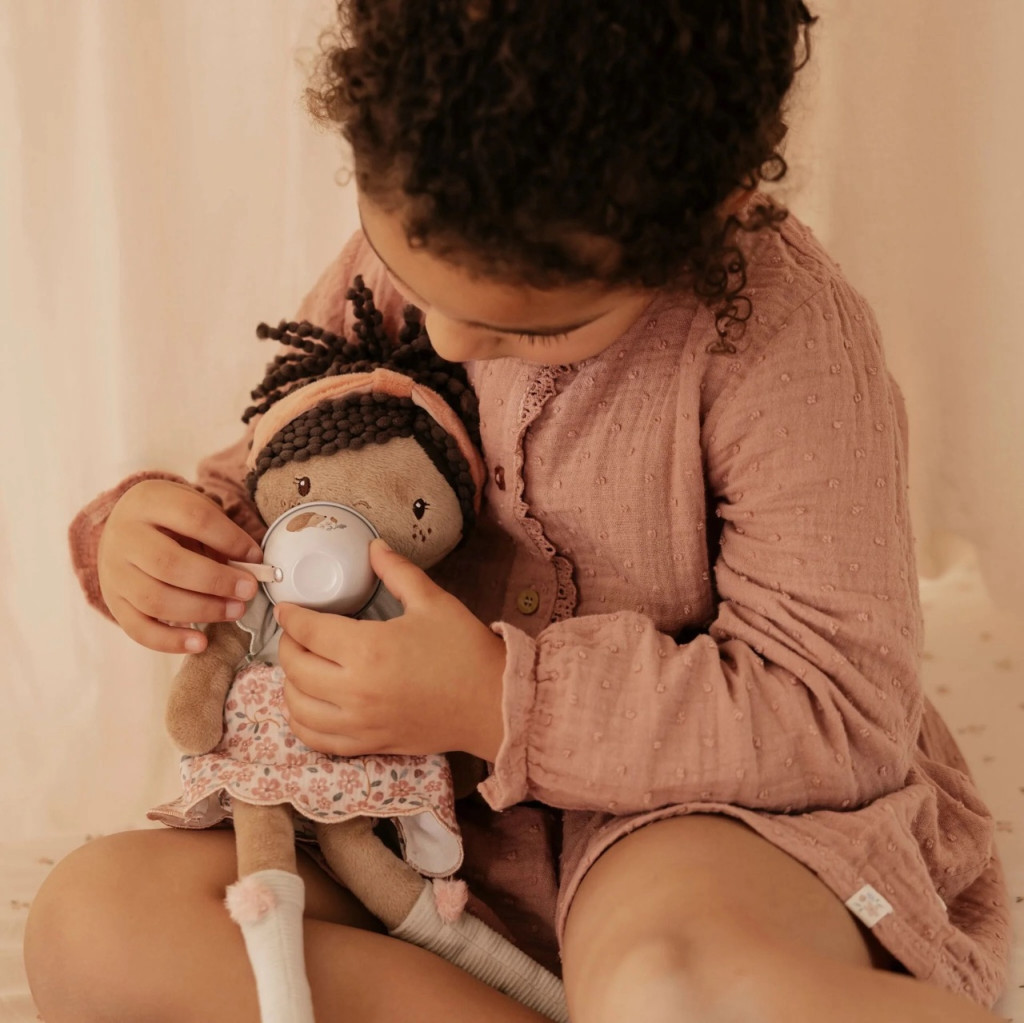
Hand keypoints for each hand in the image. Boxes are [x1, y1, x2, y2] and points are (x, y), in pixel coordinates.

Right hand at [98, 479, 264, 652]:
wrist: (125, 527)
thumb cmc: (171, 520)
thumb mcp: (193, 510)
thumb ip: (220, 536)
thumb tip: (252, 568)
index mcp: (149, 502)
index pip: (193, 518)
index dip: (230, 539)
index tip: (256, 556)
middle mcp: (124, 536)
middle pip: (169, 563)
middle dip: (216, 580)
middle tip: (248, 590)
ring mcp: (113, 572)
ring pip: (154, 599)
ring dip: (201, 610)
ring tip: (235, 611)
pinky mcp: (113, 602)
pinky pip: (138, 629)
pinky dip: (171, 641)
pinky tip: (201, 643)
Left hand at [276, 539, 505, 761]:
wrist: (494, 703)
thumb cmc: (466, 650)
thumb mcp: (433, 602)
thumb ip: (398, 571)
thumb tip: (373, 547)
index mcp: (368, 649)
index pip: (309, 631)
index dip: (291, 616)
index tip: (287, 608)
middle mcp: (355, 690)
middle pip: (295, 668)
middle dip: (288, 646)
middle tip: (297, 633)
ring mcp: (359, 723)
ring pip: (298, 706)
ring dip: (289, 684)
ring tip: (300, 666)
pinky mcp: (368, 744)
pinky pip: (316, 738)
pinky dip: (301, 721)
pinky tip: (307, 705)